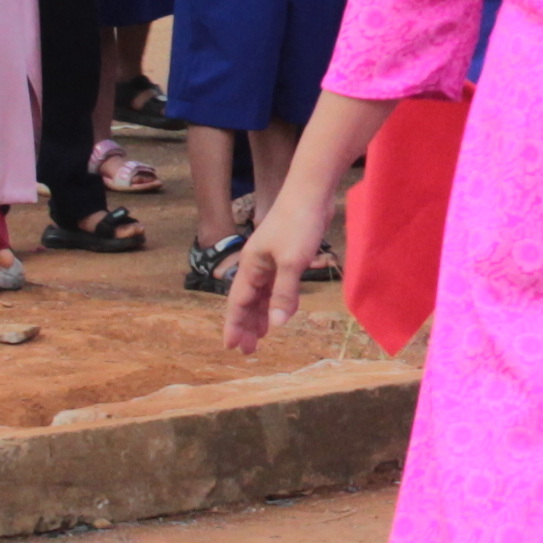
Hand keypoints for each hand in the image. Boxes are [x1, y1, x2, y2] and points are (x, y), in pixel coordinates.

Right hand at [221, 176, 347, 354]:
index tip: (231, 346)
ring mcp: (271, 259)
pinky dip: (276, 299)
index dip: (234, 325)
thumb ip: (284, 293)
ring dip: (261, 314)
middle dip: (245, 325)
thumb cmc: (298, 223)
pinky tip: (281, 310)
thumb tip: (276, 325)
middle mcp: (257, 264)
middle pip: (247, 300)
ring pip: (262, 293)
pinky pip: (276, 284)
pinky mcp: (287, 254)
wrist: (311, 192)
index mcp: (251, 266)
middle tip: (248, 350)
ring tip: (261, 336)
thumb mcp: (292, 262)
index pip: (238, 303)